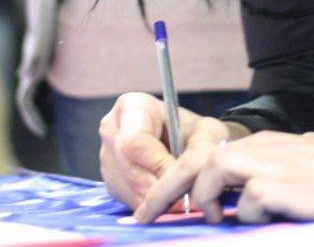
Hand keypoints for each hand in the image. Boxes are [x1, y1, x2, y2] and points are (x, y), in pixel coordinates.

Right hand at [98, 92, 235, 210]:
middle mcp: (111, 130)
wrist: (190, 141)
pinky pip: (129, 200)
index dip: (158, 164)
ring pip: (129, 189)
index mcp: (130, 106)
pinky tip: (170, 199)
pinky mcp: (112, 181)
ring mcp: (107, 157)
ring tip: (182, 198)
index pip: (135, 142)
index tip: (182, 174)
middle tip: (187, 195)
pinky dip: (152, 206)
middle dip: (160, 187)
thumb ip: (199, 149)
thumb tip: (189, 178)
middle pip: (129, 169)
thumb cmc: (196, 130)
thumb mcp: (206, 131)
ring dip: (158, 201)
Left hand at [136, 129, 313, 223]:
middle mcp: (260, 149)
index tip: (155, 205)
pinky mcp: (284, 186)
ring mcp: (271, 165)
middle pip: (194, 160)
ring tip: (212, 219)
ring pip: (213, 172)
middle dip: (164, 189)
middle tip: (144, 216)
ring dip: (205, 200)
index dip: (175, 180)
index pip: (204, 156)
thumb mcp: (301, 165)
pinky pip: (249, 202)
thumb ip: (271, 177)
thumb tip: (249, 200)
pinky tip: (268, 220)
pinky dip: (249, 216)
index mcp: (261, 146)